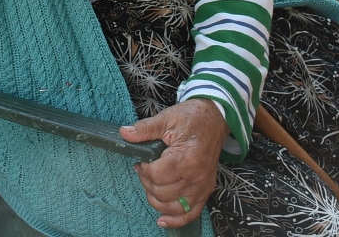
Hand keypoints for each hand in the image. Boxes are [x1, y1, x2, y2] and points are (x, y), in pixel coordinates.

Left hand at [121, 99, 225, 227]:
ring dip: (156, 200)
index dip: (144, 170)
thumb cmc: (191, 118)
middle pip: (162, 193)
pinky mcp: (206, 190)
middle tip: (145, 170)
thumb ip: (145, 128)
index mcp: (185, 157)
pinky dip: (176, 220)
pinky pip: (191, 214)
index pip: (156, 176)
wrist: (214, 119)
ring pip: (173, 207)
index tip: (142, 161)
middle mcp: (196, 176)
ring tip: (152, 184)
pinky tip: (162, 219)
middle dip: (147, 183)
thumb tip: (124, 133)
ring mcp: (202, 186)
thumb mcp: (166, 118)